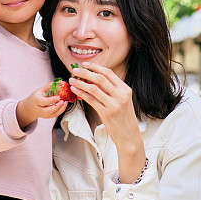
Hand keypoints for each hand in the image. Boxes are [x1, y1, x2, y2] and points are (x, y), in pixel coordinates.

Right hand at [16, 83, 67, 128]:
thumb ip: (49, 87)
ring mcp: (44, 115)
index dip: (52, 100)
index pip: (44, 102)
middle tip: (63, 101)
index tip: (58, 97)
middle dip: (57, 106)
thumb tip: (57, 82)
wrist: (31, 108)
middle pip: (49, 111)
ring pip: (53, 114)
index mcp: (36, 101)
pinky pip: (55, 115)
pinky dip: (61, 110)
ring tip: (65, 102)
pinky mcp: (48, 117)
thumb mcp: (40, 90)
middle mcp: (40, 109)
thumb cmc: (36, 98)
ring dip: (61, 109)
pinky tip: (64, 105)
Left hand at [68, 62, 145, 182]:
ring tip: (71, 80)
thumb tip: (95, 79)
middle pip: (100, 78)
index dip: (95, 67)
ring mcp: (114, 104)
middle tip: (74, 70)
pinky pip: (91, 100)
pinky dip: (81, 93)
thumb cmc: (124, 118)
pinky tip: (75, 90)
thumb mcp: (123, 100)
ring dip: (80, 83)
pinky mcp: (106, 113)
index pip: (109, 73)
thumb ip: (113, 90)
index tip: (85, 64)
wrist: (129, 135)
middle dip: (85, 72)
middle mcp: (120, 95)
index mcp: (125, 89)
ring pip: (93, 88)